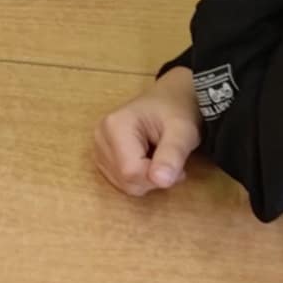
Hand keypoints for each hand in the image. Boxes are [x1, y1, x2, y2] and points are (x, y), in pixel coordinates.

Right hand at [93, 67, 200, 196]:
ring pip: (123, 184)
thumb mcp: (183, 131)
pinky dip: (139, 178)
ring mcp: (99, 146)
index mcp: (115, 126)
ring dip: (148, 180)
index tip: (177, 167)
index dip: (156, 177)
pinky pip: (121, 181)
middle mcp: (100, 137)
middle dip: (153, 179)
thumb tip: (161, 181)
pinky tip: (149, 161)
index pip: (130, 172)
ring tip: (161, 159)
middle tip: (172, 162)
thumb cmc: (177, 111)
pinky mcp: (102, 155)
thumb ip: (172, 155)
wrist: (170, 99)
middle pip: (125, 180)